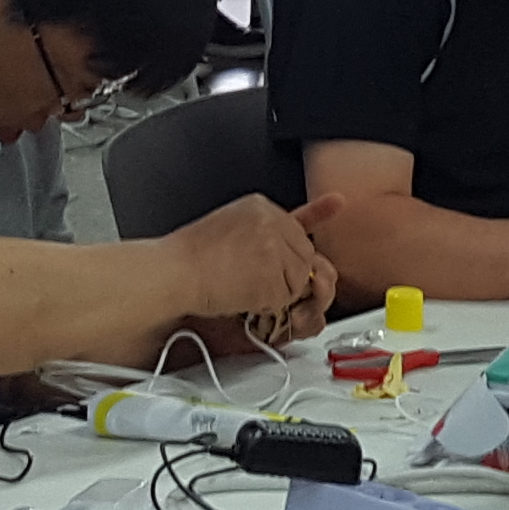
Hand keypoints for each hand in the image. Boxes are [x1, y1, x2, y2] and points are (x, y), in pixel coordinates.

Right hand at [162, 192, 335, 340]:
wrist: (172, 272)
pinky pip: (286, 299)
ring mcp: (275, 247)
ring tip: (241, 286)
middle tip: (253, 280)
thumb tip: (297, 225)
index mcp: (260, 206)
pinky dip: (268, 305)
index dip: (301, 242)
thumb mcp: (230, 225)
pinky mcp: (274, 274)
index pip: (300, 222)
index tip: (335, 205)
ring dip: (277, 291)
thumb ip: (263, 229)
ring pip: (298, 279)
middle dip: (286, 273)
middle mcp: (272, 221)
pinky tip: (242, 294)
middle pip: (304, 254)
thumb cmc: (188, 257)